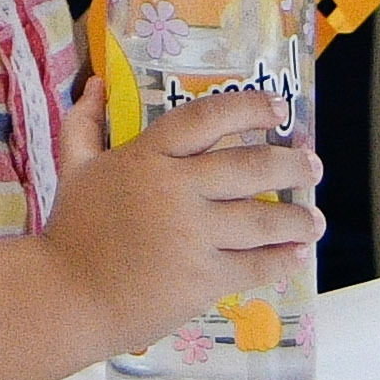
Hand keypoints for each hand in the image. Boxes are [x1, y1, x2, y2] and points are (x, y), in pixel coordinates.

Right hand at [54, 81, 321, 348]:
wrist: (65, 297)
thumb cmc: (70, 232)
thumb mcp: (73, 168)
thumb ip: (84, 122)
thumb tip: (98, 83)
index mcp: (148, 157)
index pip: (208, 118)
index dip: (249, 107)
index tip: (277, 108)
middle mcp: (177, 189)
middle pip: (250, 166)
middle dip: (291, 164)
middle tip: (312, 166)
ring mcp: (193, 235)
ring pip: (264, 219)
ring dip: (298, 218)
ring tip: (314, 219)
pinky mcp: (203, 278)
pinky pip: (256, 266)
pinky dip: (282, 260)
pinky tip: (295, 255)